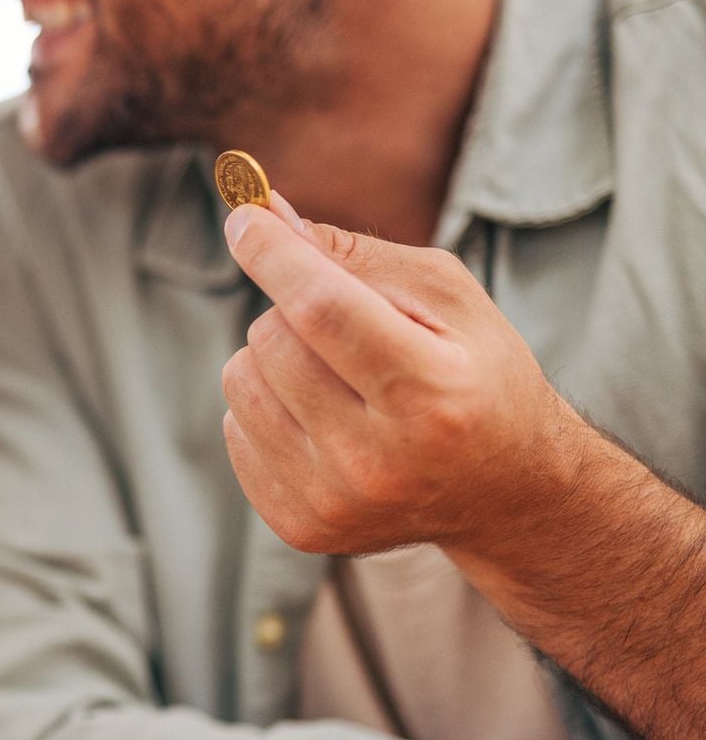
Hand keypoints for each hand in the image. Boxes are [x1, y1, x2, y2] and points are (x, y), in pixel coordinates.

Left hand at [219, 193, 594, 557]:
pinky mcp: (301, 525)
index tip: (244, 219)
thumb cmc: (475, 372)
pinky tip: (324, 423)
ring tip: (336, 377)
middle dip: (291, 310)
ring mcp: (336, 501)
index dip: (274, 255)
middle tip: (343, 327)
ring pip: (241, 381)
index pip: (321, 309)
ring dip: (273, 359)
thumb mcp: (447, 297)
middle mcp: (380, 458)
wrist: (504, 493)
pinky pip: (234, 429)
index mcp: (432, 393)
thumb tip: (261, 213)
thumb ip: (352, 254)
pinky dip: (267, 408)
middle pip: (273, 340)